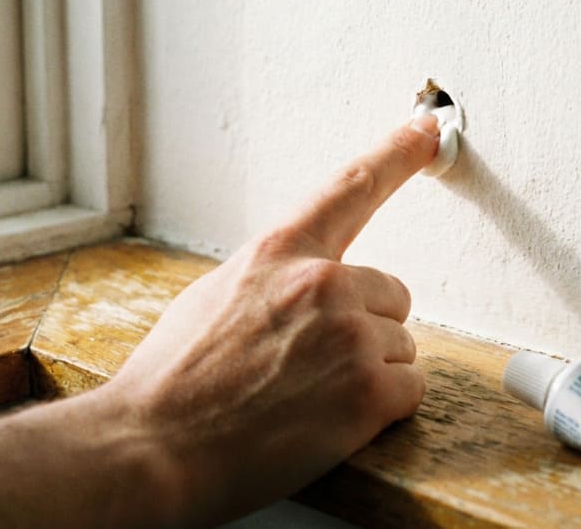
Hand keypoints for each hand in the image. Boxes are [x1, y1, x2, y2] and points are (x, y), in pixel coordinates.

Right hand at [101, 115, 440, 525]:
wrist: (151, 450)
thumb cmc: (171, 383)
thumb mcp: (215, 297)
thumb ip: (272, 278)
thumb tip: (303, 284)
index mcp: (279, 252)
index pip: (350, 187)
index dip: (397, 154)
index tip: (429, 130)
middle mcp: (321, 283)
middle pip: (390, 296)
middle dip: (364, 330)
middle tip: (309, 368)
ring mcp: (350, 336)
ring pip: (400, 347)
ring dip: (368, 374)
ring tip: (306, 399)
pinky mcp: (368, 391)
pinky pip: (409, 391)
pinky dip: (381, 412)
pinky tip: (328, 422)